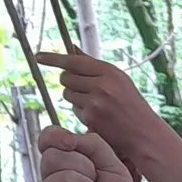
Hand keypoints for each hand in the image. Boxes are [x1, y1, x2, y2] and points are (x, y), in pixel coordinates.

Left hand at [37, 50, 181, 181]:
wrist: (143, 132)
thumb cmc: (130, 103)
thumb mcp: (118, 79)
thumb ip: (93, 65)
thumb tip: (71, 49)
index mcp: (109, 71)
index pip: (73, 61)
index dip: (53, 58)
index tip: (38, 56)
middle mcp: (101, 85)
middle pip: (66, 77)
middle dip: (69, 81)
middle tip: (83, 87)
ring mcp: (95, 103)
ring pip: (67, 93)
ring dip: (74, 96)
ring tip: (94, 102)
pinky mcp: (90, 119)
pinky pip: (74, 109)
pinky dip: (80, 111)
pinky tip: (96, 115)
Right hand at [37, 128, 154, 181]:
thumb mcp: (112, 164)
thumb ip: (91, 143)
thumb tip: (65, 138)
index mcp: (64, 163)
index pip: (47, 138)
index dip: (58, 136)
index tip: (73, 145)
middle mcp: (50, 179)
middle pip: (53, 156)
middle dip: (86, 170)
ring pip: (63, 177)